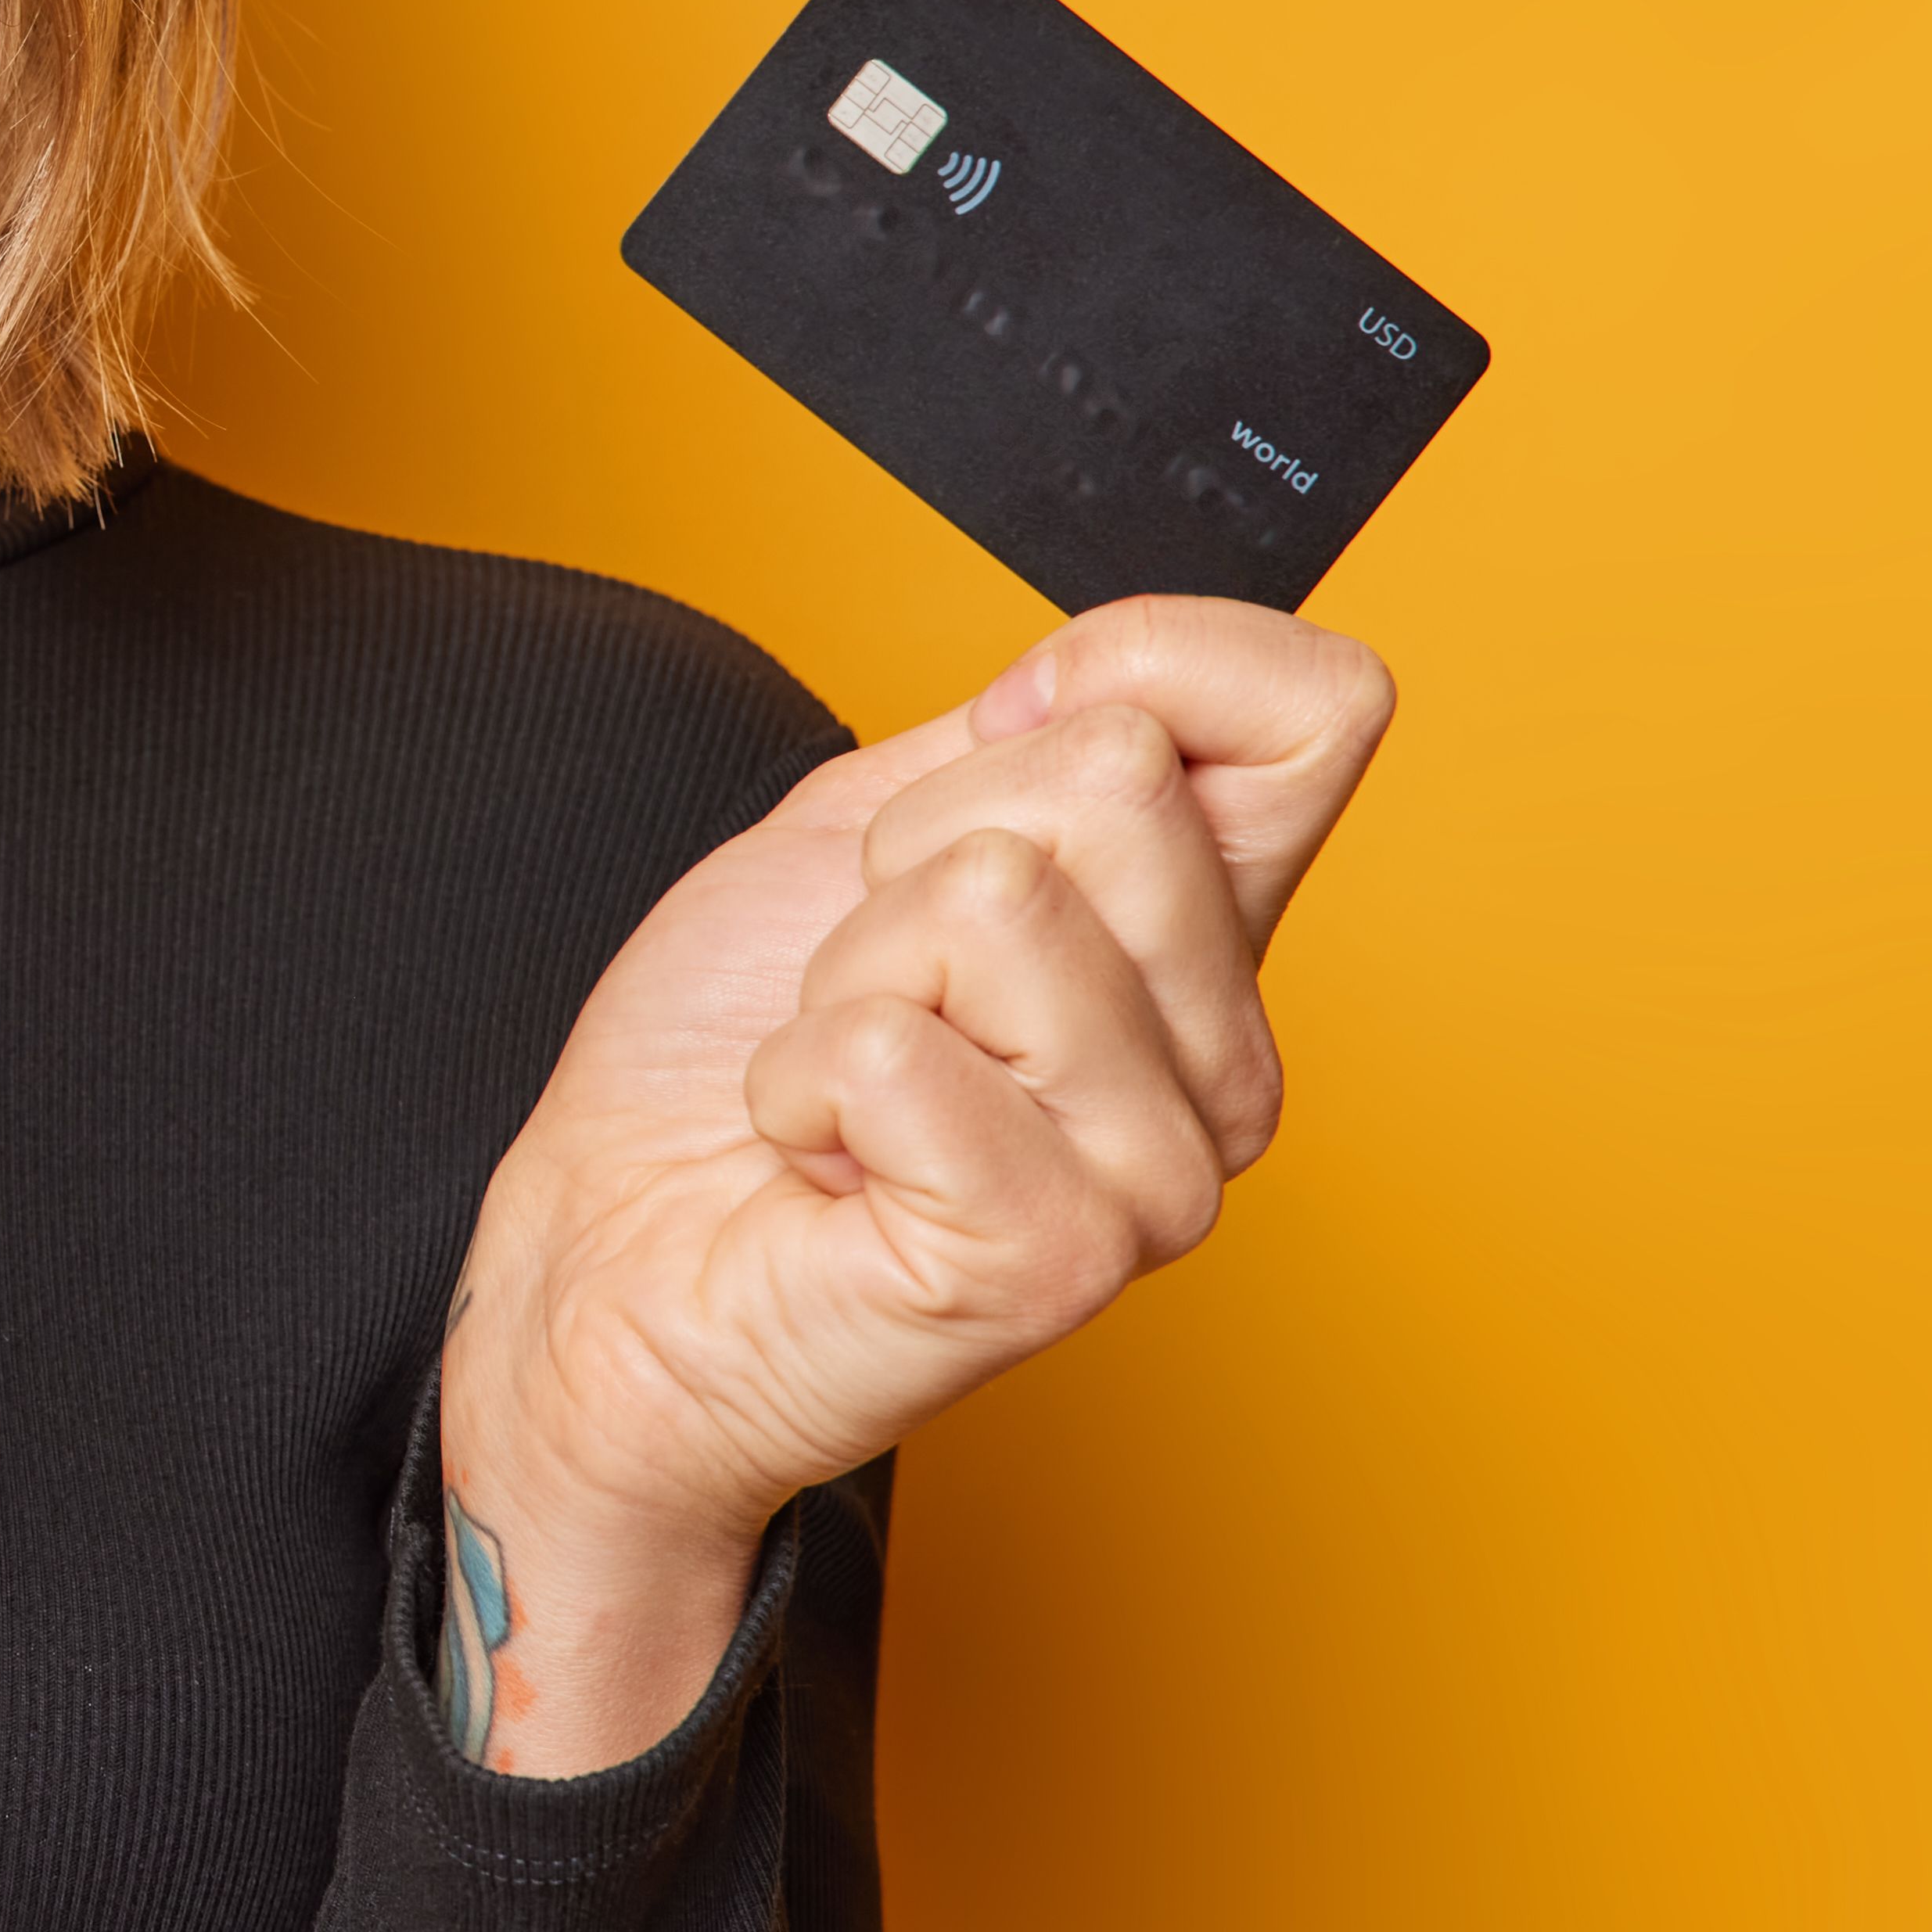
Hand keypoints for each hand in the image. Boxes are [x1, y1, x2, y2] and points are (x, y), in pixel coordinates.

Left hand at [433, 595, 1400, 1772]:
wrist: (614, 1258)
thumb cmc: (729, 1055)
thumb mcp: (865, 824)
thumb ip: (1019, 734)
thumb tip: (1114, 680)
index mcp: (1206, 939)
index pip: (1317, 707)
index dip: (1130, 674)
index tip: (982, 784)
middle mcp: (1222, 1060)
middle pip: (1116, 773)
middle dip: (916, 848)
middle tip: (874, 981)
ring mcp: (1159, 1169)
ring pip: (997, 899)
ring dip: (851, 972)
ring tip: (851, 1081)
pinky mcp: (1059, 1257)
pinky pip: (895, 1047)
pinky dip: (804, 1080)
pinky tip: (827, 1161)